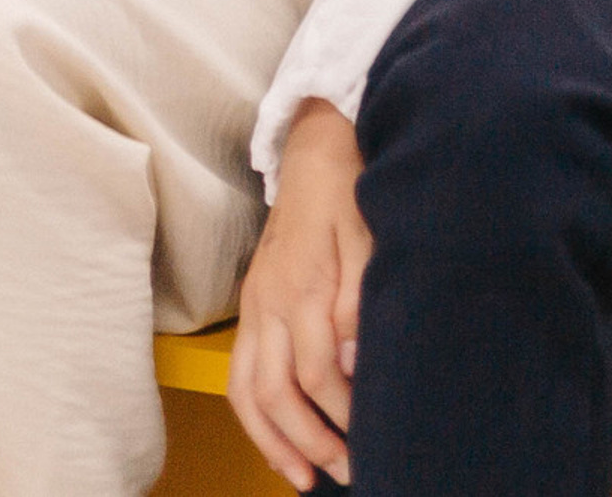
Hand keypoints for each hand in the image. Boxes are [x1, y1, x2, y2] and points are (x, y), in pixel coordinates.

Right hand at [231, 100, 369, 491]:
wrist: (315, 148)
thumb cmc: (349, 191)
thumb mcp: (367, 237)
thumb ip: (358, 302)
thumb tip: (350, 366)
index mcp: (302, 286)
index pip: (317, 372)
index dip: (343, 413)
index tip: (372, 438)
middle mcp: (270, 302)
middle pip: (276, 391)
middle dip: (309, 441)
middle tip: (347, 473)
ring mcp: (255, 305)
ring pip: (247, 390)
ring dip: (274, 439)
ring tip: (304, 477)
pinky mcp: (251, 305)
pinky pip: (238, 373)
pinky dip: (254, 415)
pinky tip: (278, 440)